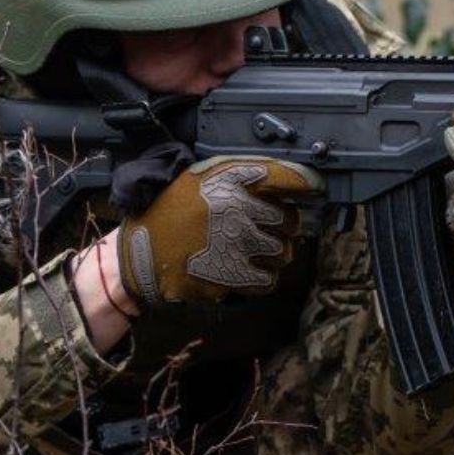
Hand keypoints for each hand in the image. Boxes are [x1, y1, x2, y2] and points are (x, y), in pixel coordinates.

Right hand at [116, 155, 323, 306]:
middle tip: (263, 228)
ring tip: (250, 250)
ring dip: (274, 253)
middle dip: (282, 226)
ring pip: (283, 251)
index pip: (284, 175)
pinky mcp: (233, 275)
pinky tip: (245, 269)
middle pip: (289, 220)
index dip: (306, 182)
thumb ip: (234, 175)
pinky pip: (269, 279)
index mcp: (226, 179)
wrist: (137, 258)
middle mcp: (235, 207)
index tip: (316, 187)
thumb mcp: (193, 178)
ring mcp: (236, 243)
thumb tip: (283, 178)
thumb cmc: (166, 215)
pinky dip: (262, 277)